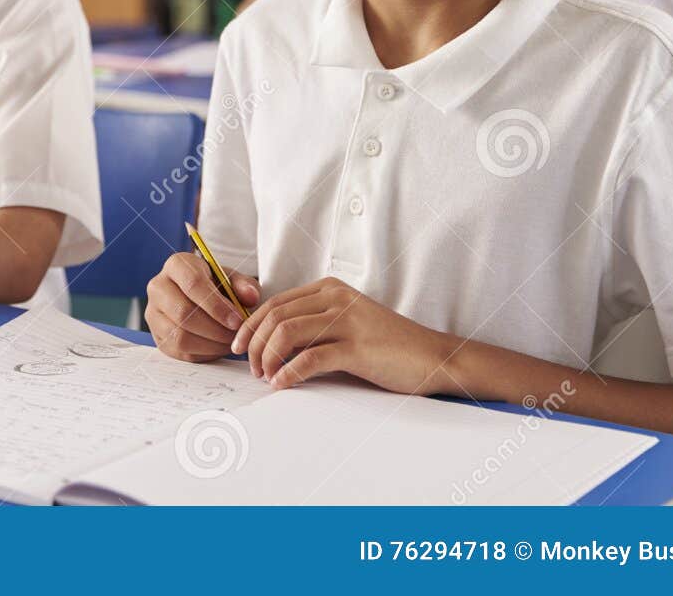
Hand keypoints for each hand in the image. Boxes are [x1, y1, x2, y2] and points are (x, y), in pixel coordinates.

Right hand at [145, 251, 260, 361]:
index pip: (193, 284)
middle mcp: (158, 287)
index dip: (217, 305)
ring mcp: (154, 314)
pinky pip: (179, 352)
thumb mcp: (232, 279)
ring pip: (180, 336)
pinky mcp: (158, 336)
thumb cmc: (215, 286)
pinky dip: (204, 353)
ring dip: (211, 344)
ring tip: (229, 341)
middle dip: (216, 329)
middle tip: (236, 335)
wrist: (198, 298)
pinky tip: (218, 346)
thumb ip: (244, 286)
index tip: (237, 319)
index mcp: (177, 265)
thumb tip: (251, 297)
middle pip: (184, 313)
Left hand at [232, 276, 458, 392]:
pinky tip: (283, 384)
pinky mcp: (357, 347)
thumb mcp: (346, 323)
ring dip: (267, 357)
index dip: (250, 326)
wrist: (433, 357)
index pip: (274, 302)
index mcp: (329, 289)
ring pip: (286, 333)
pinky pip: (309, 358)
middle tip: (250, 368)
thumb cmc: (387, 345)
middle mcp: (335, 298)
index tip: (238, 348)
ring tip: (265, 377)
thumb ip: (314, 325)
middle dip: (253, 344)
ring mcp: (347, 320)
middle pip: (275, 316)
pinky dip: (289, 373)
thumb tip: (270, 342)